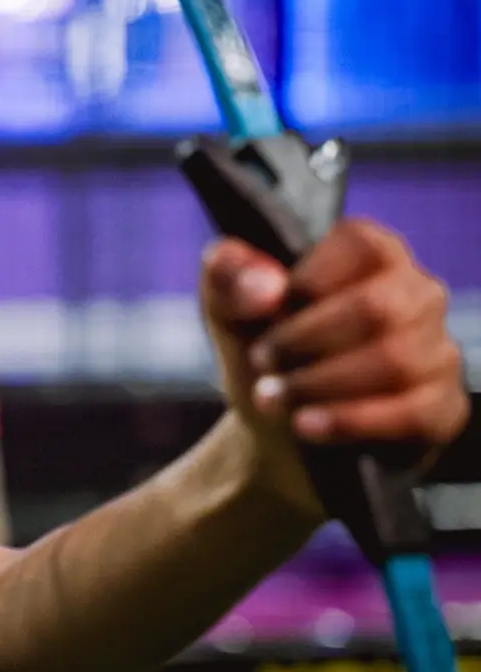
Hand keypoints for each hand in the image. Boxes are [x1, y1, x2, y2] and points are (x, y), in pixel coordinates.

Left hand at [200, 219, 470, 510]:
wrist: (274, 427)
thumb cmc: (263, 352)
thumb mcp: (228, 310)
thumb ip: (229, 277)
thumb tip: (266, 286)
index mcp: (373, 253)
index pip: (362, 244)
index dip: (307, 282)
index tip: (268, 312)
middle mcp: (416, 294)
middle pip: (378, 307)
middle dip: (304, 340)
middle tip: (262, 361)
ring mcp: (436, 351)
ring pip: (396, 361)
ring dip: (318, 384)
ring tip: (271, 396)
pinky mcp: (443, 406)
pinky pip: (414, 412)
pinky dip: (348, 421)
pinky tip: (306, 424)